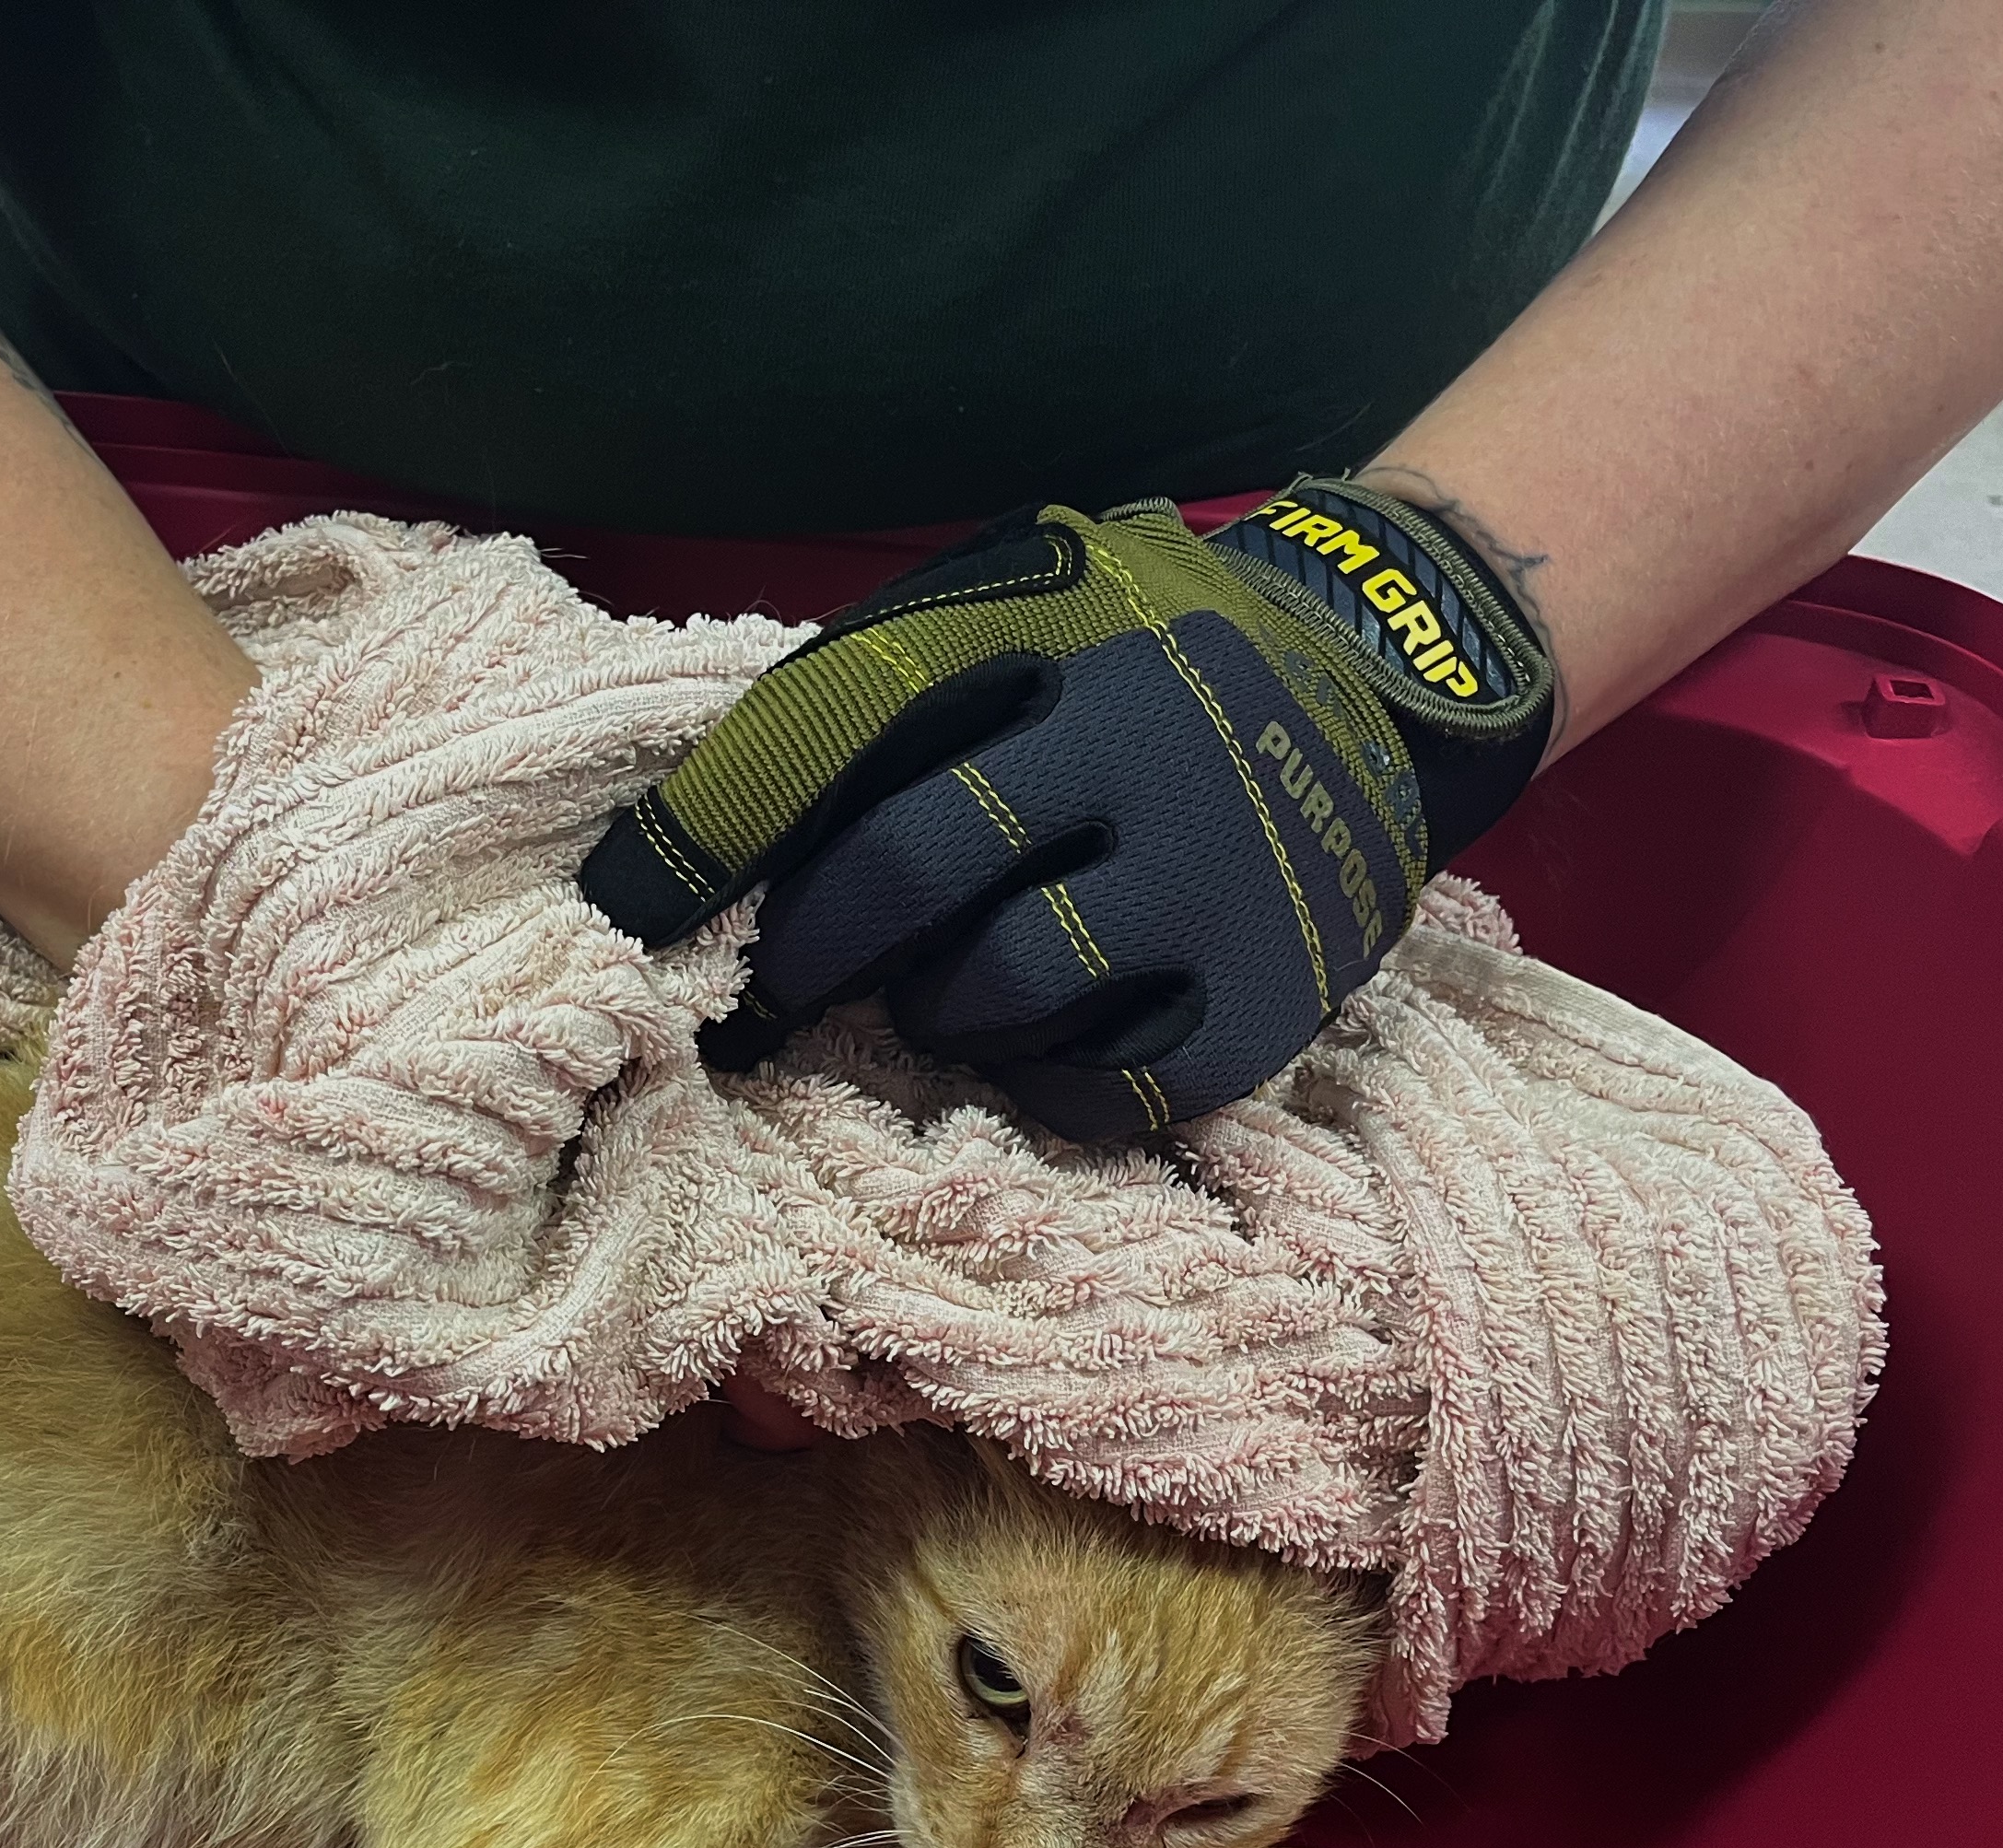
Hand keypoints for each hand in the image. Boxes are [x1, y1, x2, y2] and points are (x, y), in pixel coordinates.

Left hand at [578, 480, 1554, 1139]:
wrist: (1387, 679)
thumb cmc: (1134, 654)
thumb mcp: (1020, 604)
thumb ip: (882, 691)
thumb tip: (690, 842)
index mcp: (1052, 622)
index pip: (836, 720)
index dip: (709, 828)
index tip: (615, 911)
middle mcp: (1144, 739)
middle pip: (910, 868)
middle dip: (806, 950)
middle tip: (767, 990)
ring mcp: (1218, 875)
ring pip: (997, 992)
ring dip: (931, 1014)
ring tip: (941, 993)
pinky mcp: (1271, 997)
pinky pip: (1104, 1088)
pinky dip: (1042, 1081)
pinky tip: (1043, 1041)